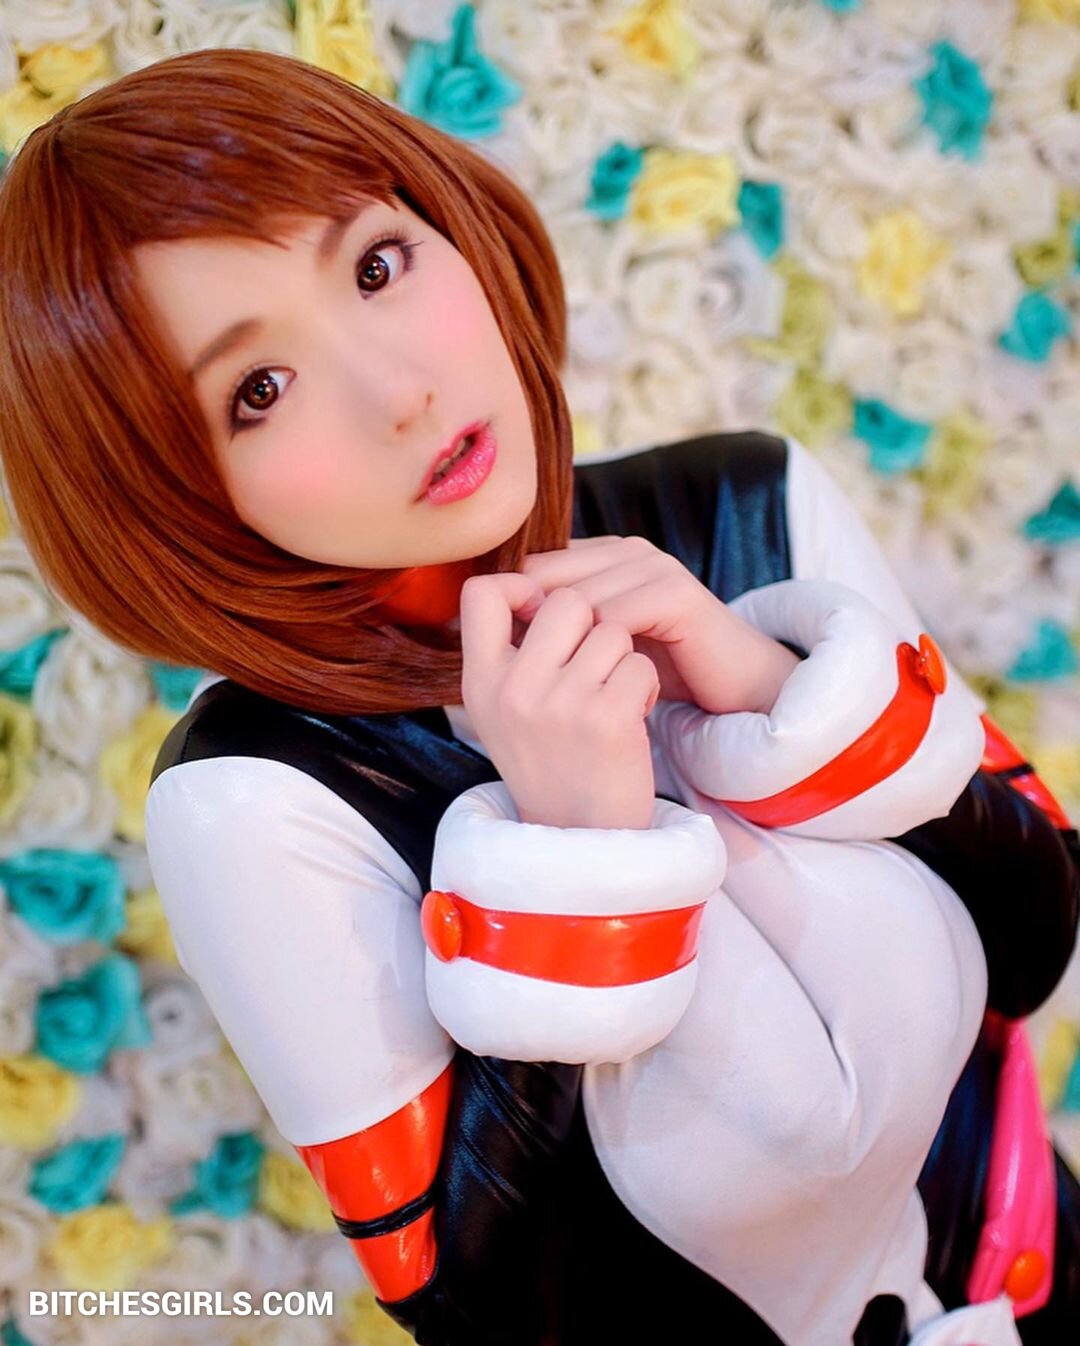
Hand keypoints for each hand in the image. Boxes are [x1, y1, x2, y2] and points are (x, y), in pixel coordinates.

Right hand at [459, 572, 659, 829]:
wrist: (582, 839)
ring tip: (613, 697)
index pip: (481, 592)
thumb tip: (531, 580)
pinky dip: (645, 686)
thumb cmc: (550, 763)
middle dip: (592, 623)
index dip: (521, 586)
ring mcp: (559, 704)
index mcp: (480, 682)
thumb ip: (509, 652)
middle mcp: (513, 689)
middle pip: (565, 601)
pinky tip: (632, 717)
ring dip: (624, 658)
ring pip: (610, 629)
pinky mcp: (606, 719)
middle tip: (594, 664)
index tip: (543, 611)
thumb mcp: (503, 711)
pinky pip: (639, 664)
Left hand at [518, 536, 800, 715]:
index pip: (529, 569)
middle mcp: (624, 551)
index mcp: (598, 557)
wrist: (733, 691)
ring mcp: (652, 566)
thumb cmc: (658, 673)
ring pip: (578, 601)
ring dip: (569, 651)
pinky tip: (603, 686)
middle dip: (532, 632)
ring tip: (569, 689)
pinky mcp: (676, 593)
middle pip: (546, 579)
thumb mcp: (595, 649)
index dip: (510, 615)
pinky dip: (603, 655)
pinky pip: (618, 617)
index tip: (502, 663)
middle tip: (530, 678)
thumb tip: (472, 633)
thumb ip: (549, 631)